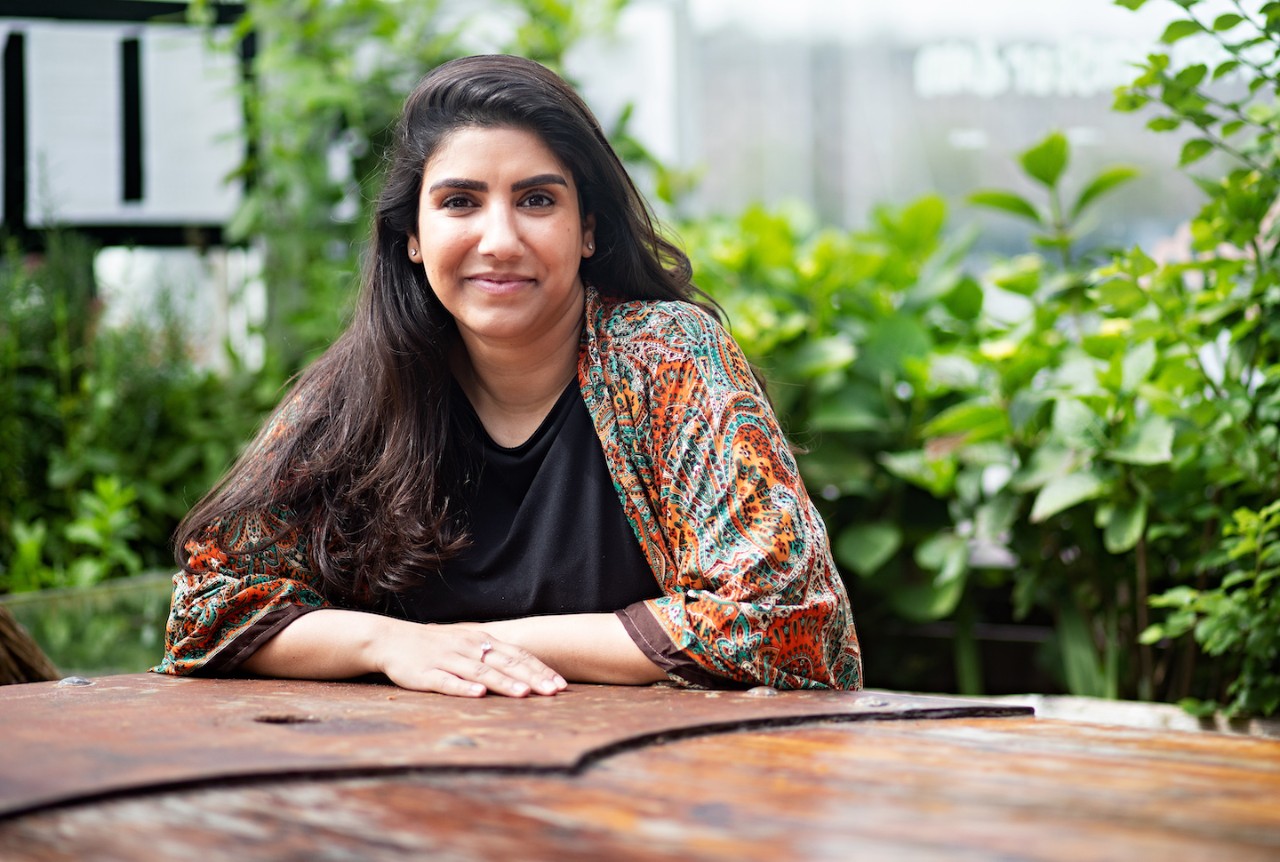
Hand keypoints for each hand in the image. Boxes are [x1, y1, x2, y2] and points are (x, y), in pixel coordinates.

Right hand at [371, 620, 567, 697]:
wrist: (392, 640)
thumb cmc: (436, 647)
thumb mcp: (468, 646)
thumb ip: (493, 656)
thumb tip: (525, 672)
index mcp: (481, 642)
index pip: (517, 655)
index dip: (540, 670)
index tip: (561, 684)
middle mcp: (469, 648)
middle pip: (506, 663)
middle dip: (532, 678)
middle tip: (554, 692)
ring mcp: (448, 660)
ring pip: (481, 672)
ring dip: (504, 683)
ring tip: (525, 694)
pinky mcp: (426, 674)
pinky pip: (447, 682)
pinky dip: (464, 688)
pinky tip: (479, 694)